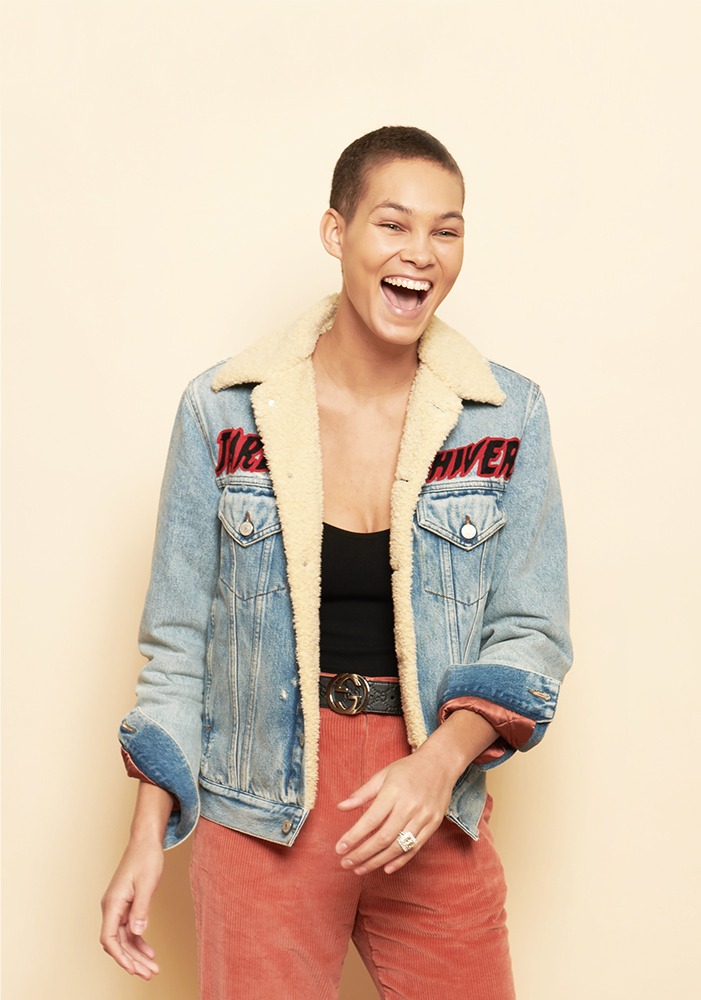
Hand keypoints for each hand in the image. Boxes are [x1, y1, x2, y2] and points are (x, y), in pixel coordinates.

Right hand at [100, 835, 163, 978]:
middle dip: (132, 961)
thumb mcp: (147, 882)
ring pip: (125, 939)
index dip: (119, 956)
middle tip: (150, 974)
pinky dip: (139, 942)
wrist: (145, 842)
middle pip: (118, 943)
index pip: (109, 938)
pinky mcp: (127, 906)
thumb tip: (138, 932)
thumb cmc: (145, 858)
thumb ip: (142, 908)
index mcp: (113, 903)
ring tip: (153, 969)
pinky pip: (130, 931)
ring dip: (137, 955)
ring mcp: (119, 908)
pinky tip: (150, 953)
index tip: (133, 969)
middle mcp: (112, 908)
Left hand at [335, 709, 497, 875]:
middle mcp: (409, 806)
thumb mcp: (383, 774)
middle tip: (346, 863)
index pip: (371, 820)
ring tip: (360, 869)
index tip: (340, 848)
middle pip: (384, 837)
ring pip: (399, 846)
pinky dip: (400, 860)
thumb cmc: (407, 769)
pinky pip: (416, 847)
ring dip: (378, 861)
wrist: (440, 764)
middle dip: (362, 853)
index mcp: (393, 792)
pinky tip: (386, 868)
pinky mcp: (434, 824)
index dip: (354, 836)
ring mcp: (424, 817)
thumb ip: (362, 793)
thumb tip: (340, 807)